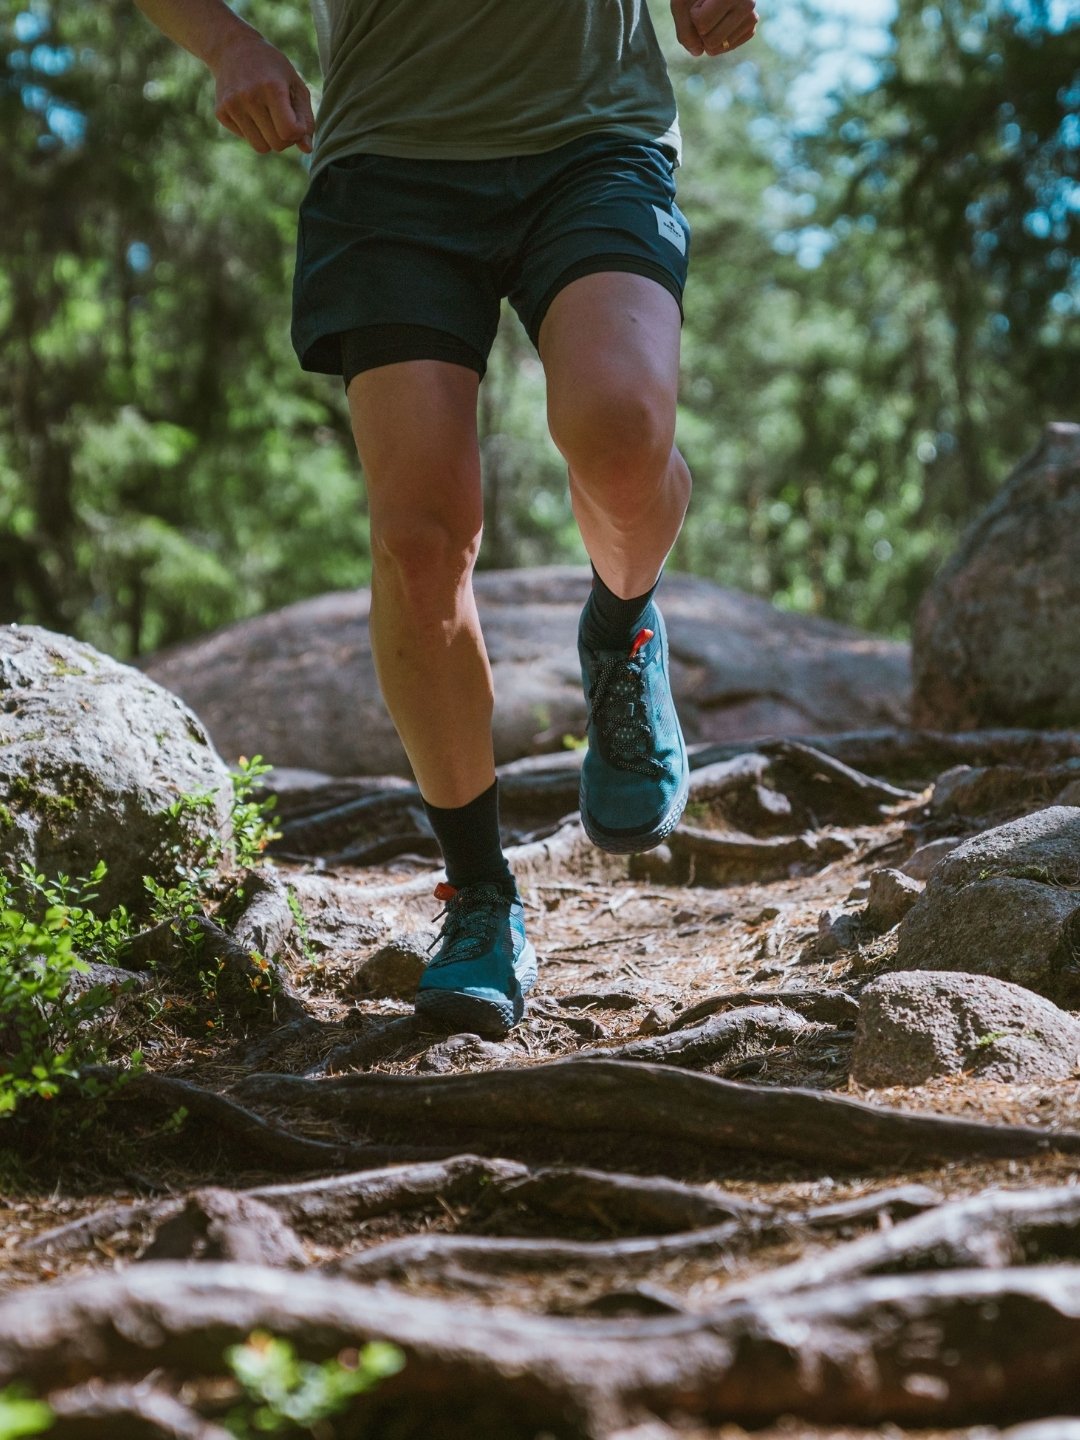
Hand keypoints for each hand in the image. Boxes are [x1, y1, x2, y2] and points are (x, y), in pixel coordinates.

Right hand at [211, 33, 314, 154]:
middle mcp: (249, 97)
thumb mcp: (295, 84)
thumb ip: (305, 118)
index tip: (297, 121)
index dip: (298, 133)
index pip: (289, 132)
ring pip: (261, 148)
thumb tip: (307, 149)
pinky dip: (252, 130)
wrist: (233, 48)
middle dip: (285, 138)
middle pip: (276, 145)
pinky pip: (246, 139)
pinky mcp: (221, 112)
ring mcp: (232, 105)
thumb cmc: (272, 68)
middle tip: (283, 120)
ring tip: (269, 117)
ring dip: (269, 138)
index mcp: (272, 87)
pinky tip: (251, 110)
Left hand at [670, 0, 757, 57]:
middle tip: (707, 9)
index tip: (701, 1)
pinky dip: (718, 39)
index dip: (694, 15)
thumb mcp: (681, 2)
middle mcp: (747, 5)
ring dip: (710, 34)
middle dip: (701, 30)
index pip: (702, 24)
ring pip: (720, 47)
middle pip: (711, 41)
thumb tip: (698, 52)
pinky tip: (721, 21)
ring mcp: (752, 18)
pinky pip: (726, 48)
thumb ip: (684, 29)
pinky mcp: (750, 29)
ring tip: (714, 12)